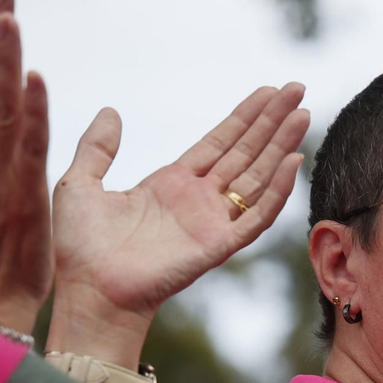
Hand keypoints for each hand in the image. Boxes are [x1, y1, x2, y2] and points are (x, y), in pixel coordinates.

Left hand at [47, 83, 308, 361]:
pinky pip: (256, 216)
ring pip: (257, 176)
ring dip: (281, 145)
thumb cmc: (80, 249)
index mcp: (171, 184)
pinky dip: (276, 191)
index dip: (244, 117)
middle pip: (246, 152)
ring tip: (303, 114)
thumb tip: (111, 110)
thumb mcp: (79, 184)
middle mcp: (199, 200)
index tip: (269, 92)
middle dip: (272, 121)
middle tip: (297, 89)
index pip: (219, 142)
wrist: (88, 292)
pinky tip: (292, 163)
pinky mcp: (219, 245)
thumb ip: (97, 148)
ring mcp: (212, 222)